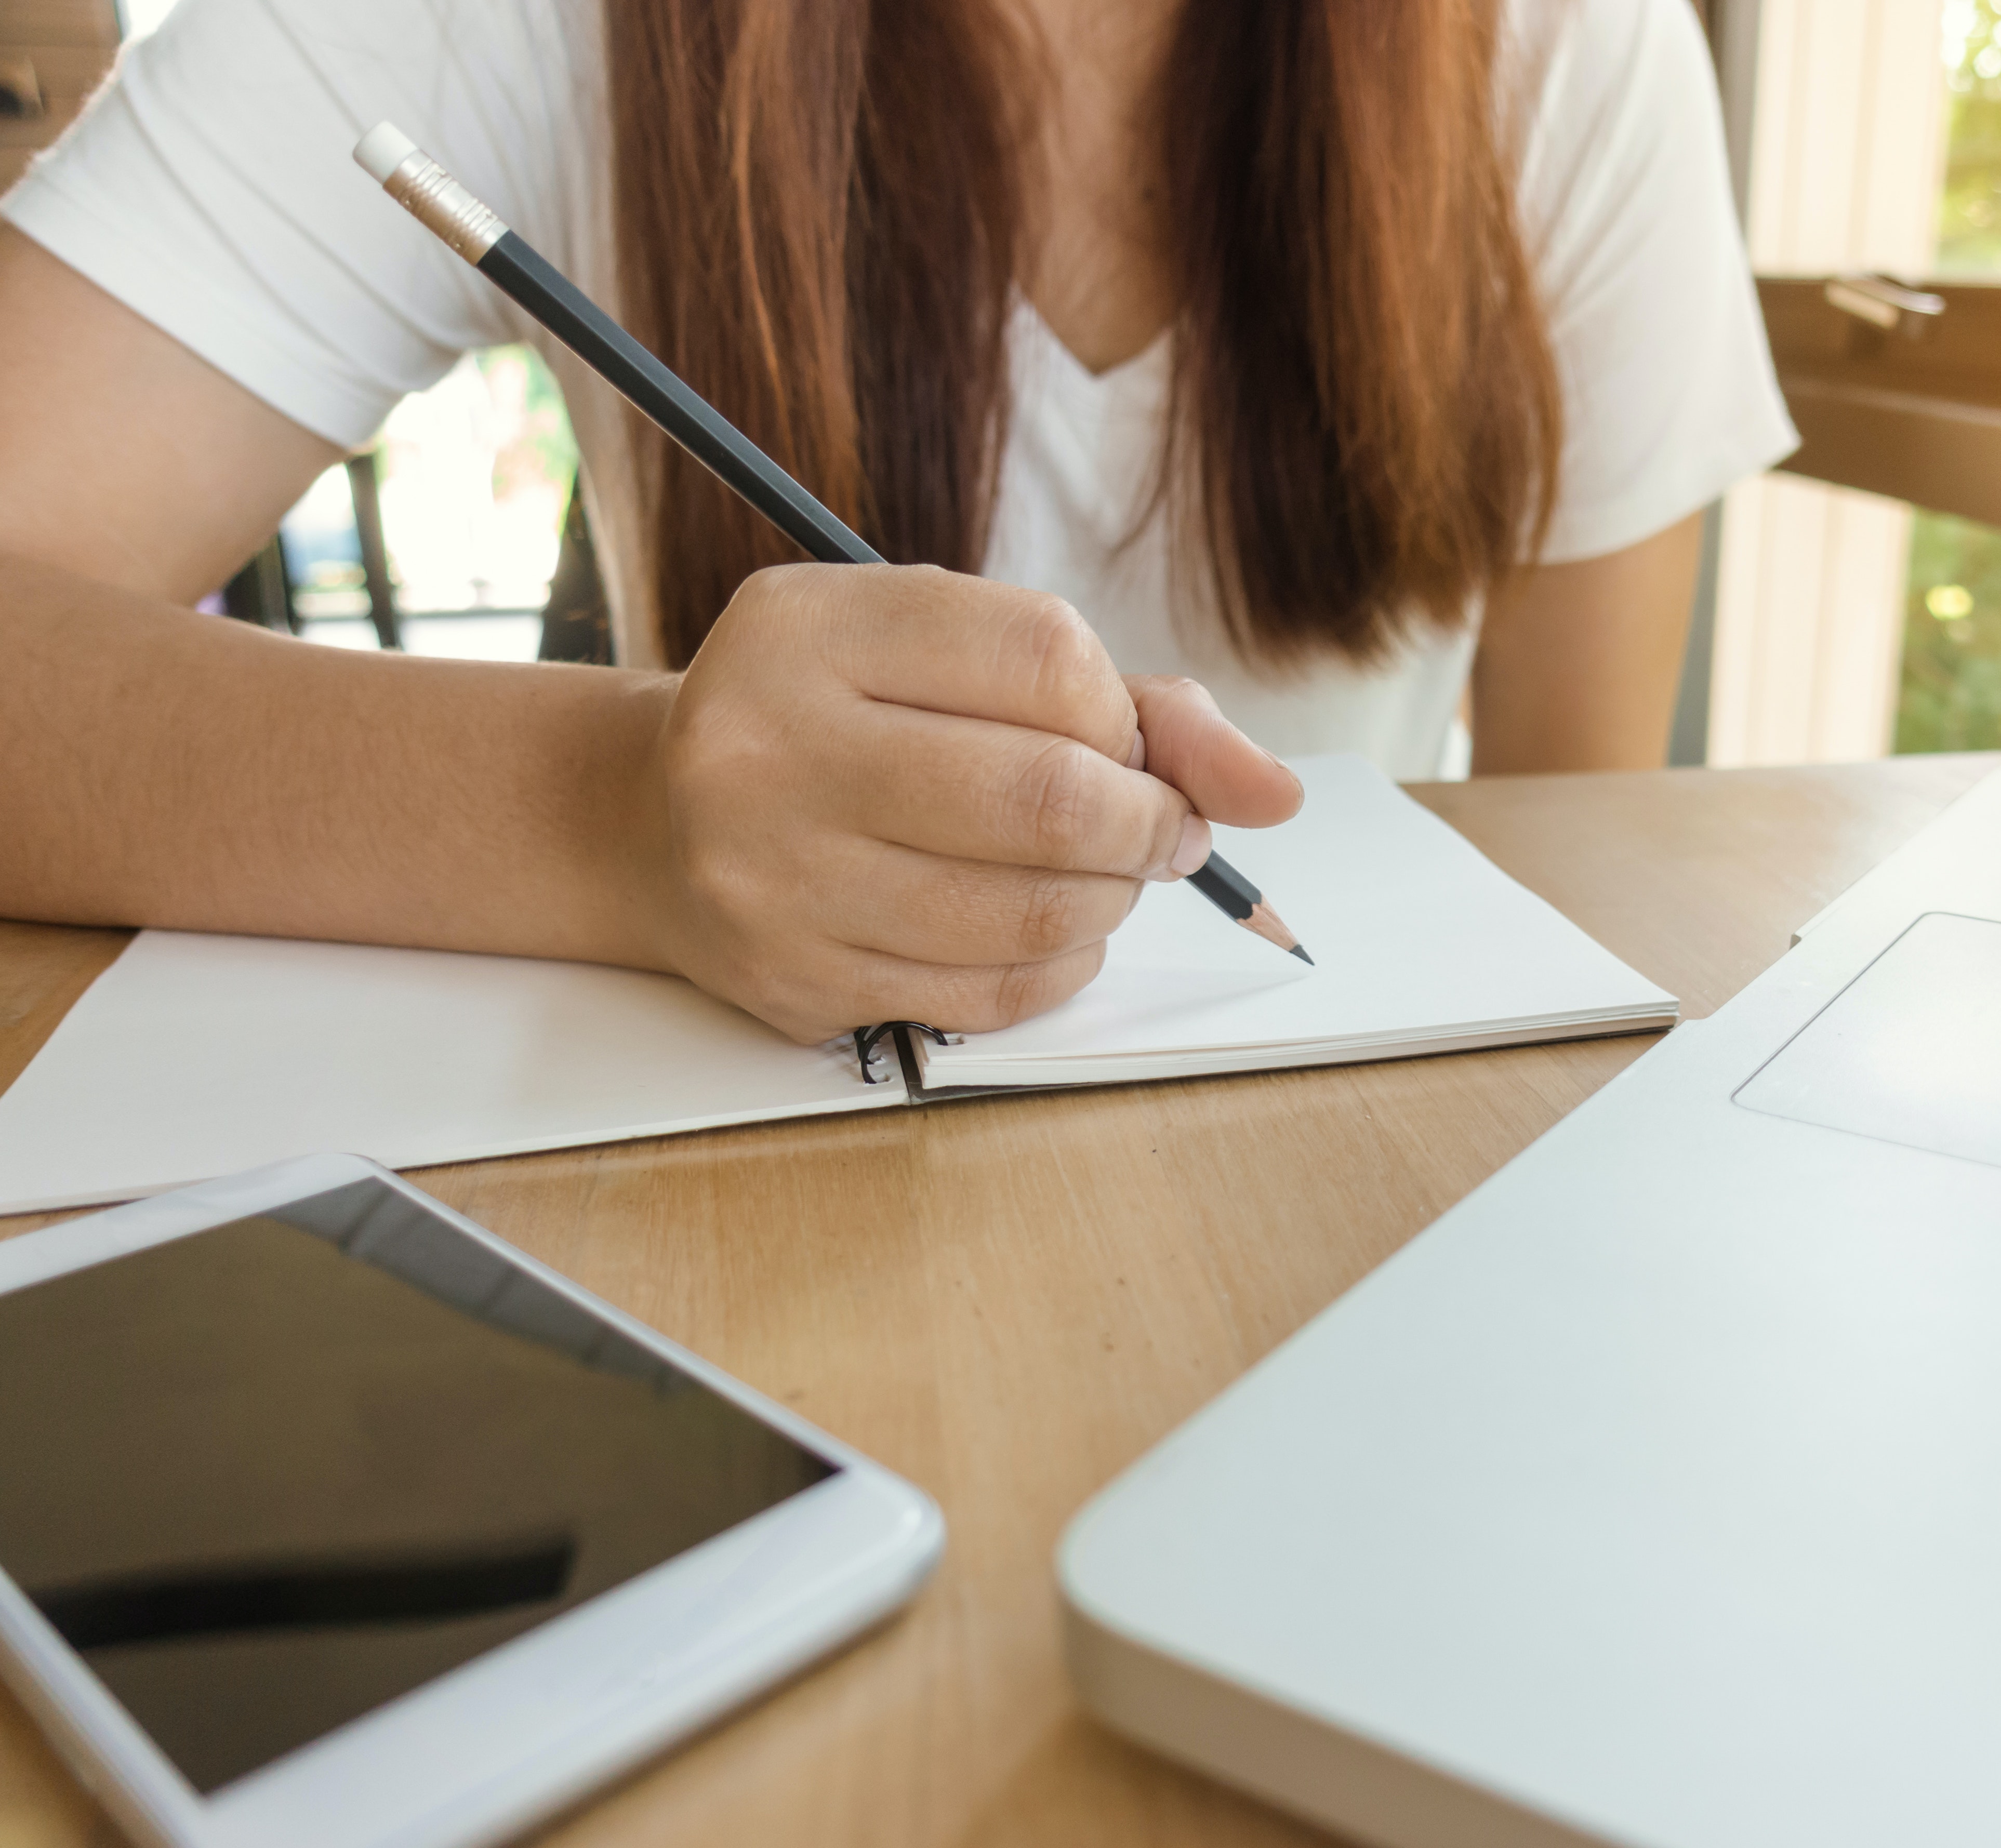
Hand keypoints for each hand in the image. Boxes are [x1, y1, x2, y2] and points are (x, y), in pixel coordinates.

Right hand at [635, 563, 1302, 1042]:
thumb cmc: (842, 719)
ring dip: (1111, 898)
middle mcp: (771, 747)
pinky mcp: (793, 980)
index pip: (1049, 659)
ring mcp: (773, 875)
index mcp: (812, 627)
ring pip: (1033, 910)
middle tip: (1159, 827)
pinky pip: (991, 994)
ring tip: (1100, 873)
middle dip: (1148, 822)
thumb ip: (1128, 702)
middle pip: (1052, 798)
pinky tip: (1042, 927)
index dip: (1126, 715)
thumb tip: (1272, 792)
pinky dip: (1057, 962)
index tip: (1129, 743)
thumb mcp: (950, 653)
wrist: (654, 820)